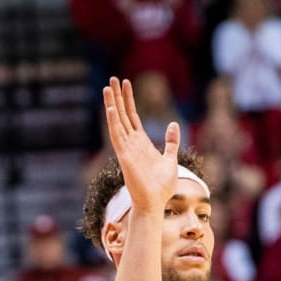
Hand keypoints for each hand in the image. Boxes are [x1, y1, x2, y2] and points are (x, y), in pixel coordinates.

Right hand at [102, 76, 179, 213]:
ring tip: (107, 87)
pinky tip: (111, 108)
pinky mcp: (124, 157)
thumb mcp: (171, 160)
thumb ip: (171, 143)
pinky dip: (113, 123)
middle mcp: (132, 144)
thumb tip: (174, 124)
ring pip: (117, 122)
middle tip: (113, 78)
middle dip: (118, 97)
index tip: (126, 83)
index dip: (129, 100)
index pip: (132, 117)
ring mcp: (127, 149)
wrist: (156, 203)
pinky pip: (117, 137)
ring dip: (112, 105)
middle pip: (122, 115)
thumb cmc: (162, 186)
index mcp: (142, 143)